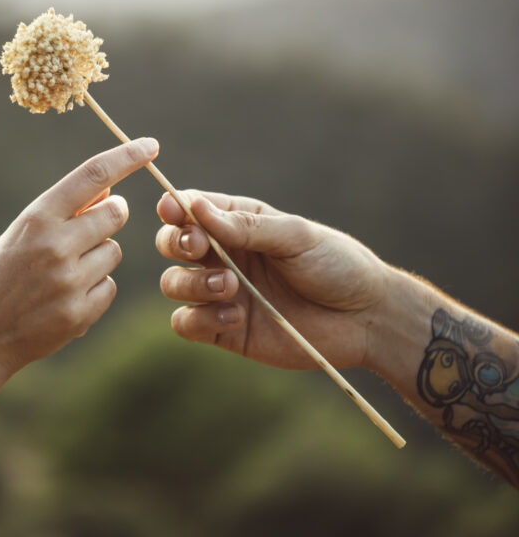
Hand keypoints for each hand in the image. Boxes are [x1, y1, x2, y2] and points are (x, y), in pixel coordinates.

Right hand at [0, 138, 158, 383]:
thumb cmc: (0, 276)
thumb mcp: (21, 234)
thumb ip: (64, 212)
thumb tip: (111, 191)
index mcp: (37, 218)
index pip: (92, 175)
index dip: (126, 157)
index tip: (151, 145)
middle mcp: (55, 245)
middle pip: (115, 214)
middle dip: (110, 216)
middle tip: (88, 230)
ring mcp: (69, 281)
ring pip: (114, 252)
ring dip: (98, 257)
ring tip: (62, 273)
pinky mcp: (80, 313)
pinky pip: (109, 286)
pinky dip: (94, 290)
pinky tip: (64, 299)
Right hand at [156, 191, 390, 370]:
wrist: (366, 319)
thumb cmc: (336, 265)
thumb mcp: (294, 236)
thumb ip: (245, 226)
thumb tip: (195, 206)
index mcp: (238, 222)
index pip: (189, 208)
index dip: (174, 207)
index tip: (174, 211)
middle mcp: (223, 255)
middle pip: (170, 243)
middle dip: (176, 243)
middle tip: (199, 248)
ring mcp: (221, 293)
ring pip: (172, 284)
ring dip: (192, 283)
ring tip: (230, 286)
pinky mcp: (225, 330)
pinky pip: (186, 324)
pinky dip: (200, 318)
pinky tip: (236, 316)